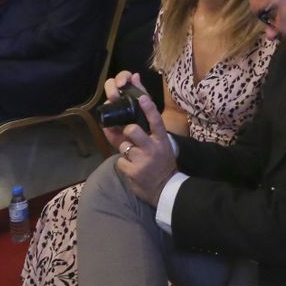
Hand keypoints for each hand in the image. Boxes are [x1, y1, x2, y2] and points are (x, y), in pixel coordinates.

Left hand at [103, 73, 176, 205]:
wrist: (164, 188)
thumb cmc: (162, 162)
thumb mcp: (161, 145)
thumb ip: (149, 130)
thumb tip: (136, 110)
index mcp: (161, 140)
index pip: (156, 121)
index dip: (148, 108)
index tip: (141, 97)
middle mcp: (153, 148)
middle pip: (133, 130)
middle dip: (127, 130)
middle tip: (130, 133)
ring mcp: (143, 160)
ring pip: (124, 146)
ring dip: (126, 150)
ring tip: (134, 156)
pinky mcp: (133, 172)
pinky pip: (120, 161)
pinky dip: (124, 163)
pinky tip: (132, 167)